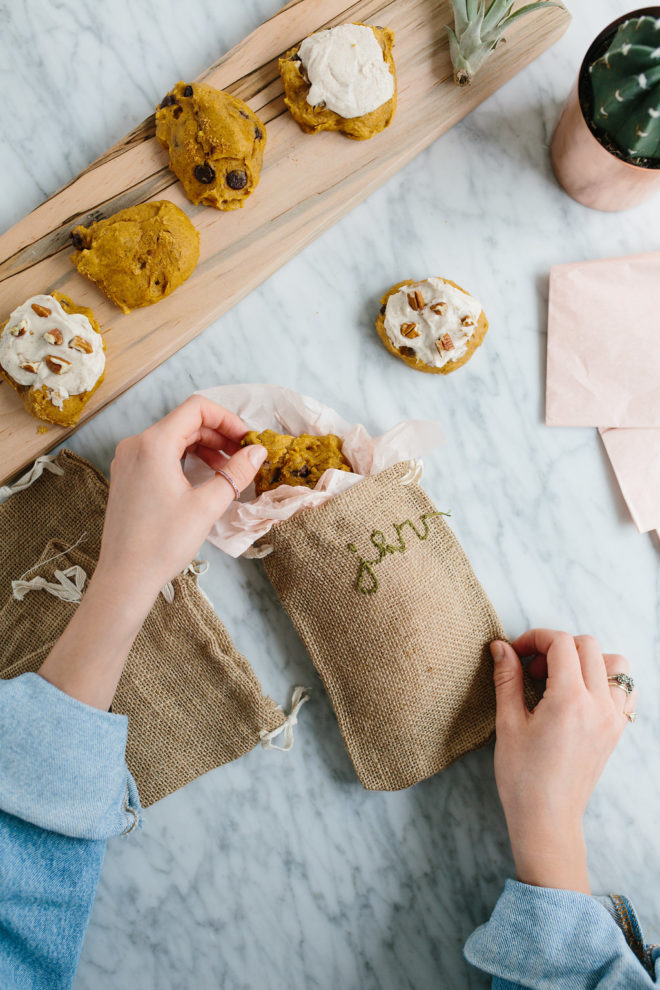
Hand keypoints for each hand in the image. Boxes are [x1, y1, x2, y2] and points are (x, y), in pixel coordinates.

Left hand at [39, 395, 265, 708]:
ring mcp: (128, 461)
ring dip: (205, 449)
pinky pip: (161, 456)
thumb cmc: (163, 542)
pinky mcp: (127, 477)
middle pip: (185, 423)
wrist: (125, 577)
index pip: (197, 409)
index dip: (228, 419)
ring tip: (229, 471)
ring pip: (174, 439)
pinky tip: (205, 480)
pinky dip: (186, 460)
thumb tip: (258, 452)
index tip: (248, 440)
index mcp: (154, 443)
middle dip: (219, 435)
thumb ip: (235, 473)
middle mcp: (136, 444)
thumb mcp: (207, 505)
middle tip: (245, 457)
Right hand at [491, 630, 637, 893]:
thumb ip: (507, 679)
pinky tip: (578, 694)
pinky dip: (605, 680)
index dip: (535, 638)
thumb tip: (501, 648)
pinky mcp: (616, 730)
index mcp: (569, 700)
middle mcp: (598, 705)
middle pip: (587, 646)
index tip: (516, 652)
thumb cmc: (522, 777)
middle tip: (532, 668)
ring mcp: (612, 718)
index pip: (561, 643)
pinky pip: (624, 690)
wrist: (547, 818)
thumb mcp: (508, 723)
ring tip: (560, 678)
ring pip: (614, 663)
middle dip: (557, 646)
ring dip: (586, 659)